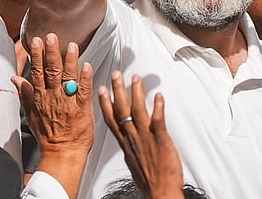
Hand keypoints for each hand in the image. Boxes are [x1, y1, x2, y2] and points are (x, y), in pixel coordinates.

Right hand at [13, 33, 93, 198]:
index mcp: (40, 97)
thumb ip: (24, 93)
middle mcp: (53, 97)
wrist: (62, 152)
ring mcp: (68, 102)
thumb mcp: (30, 113)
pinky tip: (86, 65)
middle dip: (52, 52)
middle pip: (52, 71)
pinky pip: (84, 90)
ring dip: (70, 60)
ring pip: (68, 78)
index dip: (36, 56)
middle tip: (52, 37)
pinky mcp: (83, 108)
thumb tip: (15, 78)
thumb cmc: (48, 134)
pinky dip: (85, 78)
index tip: (36, 41)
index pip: (37, 72)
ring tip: (71, 45)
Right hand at [99, 71, 184, 198]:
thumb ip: (131, 146)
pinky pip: (158, 119)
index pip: (111, 119)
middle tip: (116, 75)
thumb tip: (131, 140)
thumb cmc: (150, 181)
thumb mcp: (133, 161)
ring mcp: (146, 138)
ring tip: (135, 78)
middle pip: (121, 110)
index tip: (101, 90)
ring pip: (137, 110)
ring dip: (136, 92)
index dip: (105, 103)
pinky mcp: (160, 139)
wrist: (160, 193)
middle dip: (117, 90)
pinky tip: (158, 96)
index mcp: (125, 143)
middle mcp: (132, 138)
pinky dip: (158, 106)